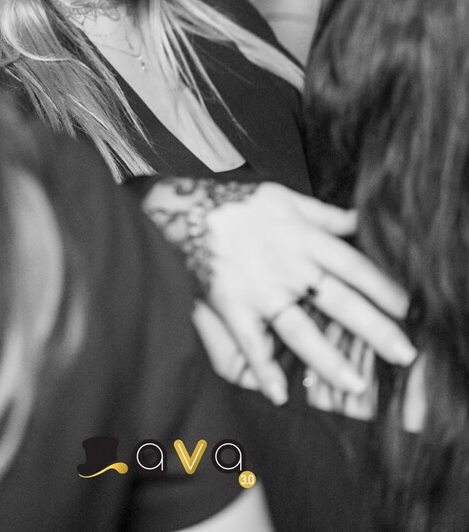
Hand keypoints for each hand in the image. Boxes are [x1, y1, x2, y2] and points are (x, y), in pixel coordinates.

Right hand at [205, 182, 415, 402]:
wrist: (186, 210)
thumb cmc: (240, 204)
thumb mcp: (285, 198)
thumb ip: (324, 214)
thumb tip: (360, 220)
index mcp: (303, 238)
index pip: (352, 266)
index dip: (382, 287)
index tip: (405, 308)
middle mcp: (286, 267)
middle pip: (337, 300)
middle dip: (374, 328)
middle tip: (403, 354)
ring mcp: (259, 290)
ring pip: (299, 328)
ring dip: (327, 358)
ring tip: (354, 384)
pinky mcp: (231, 306)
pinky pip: (249, 342)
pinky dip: (262, 368)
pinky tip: (279, 394)